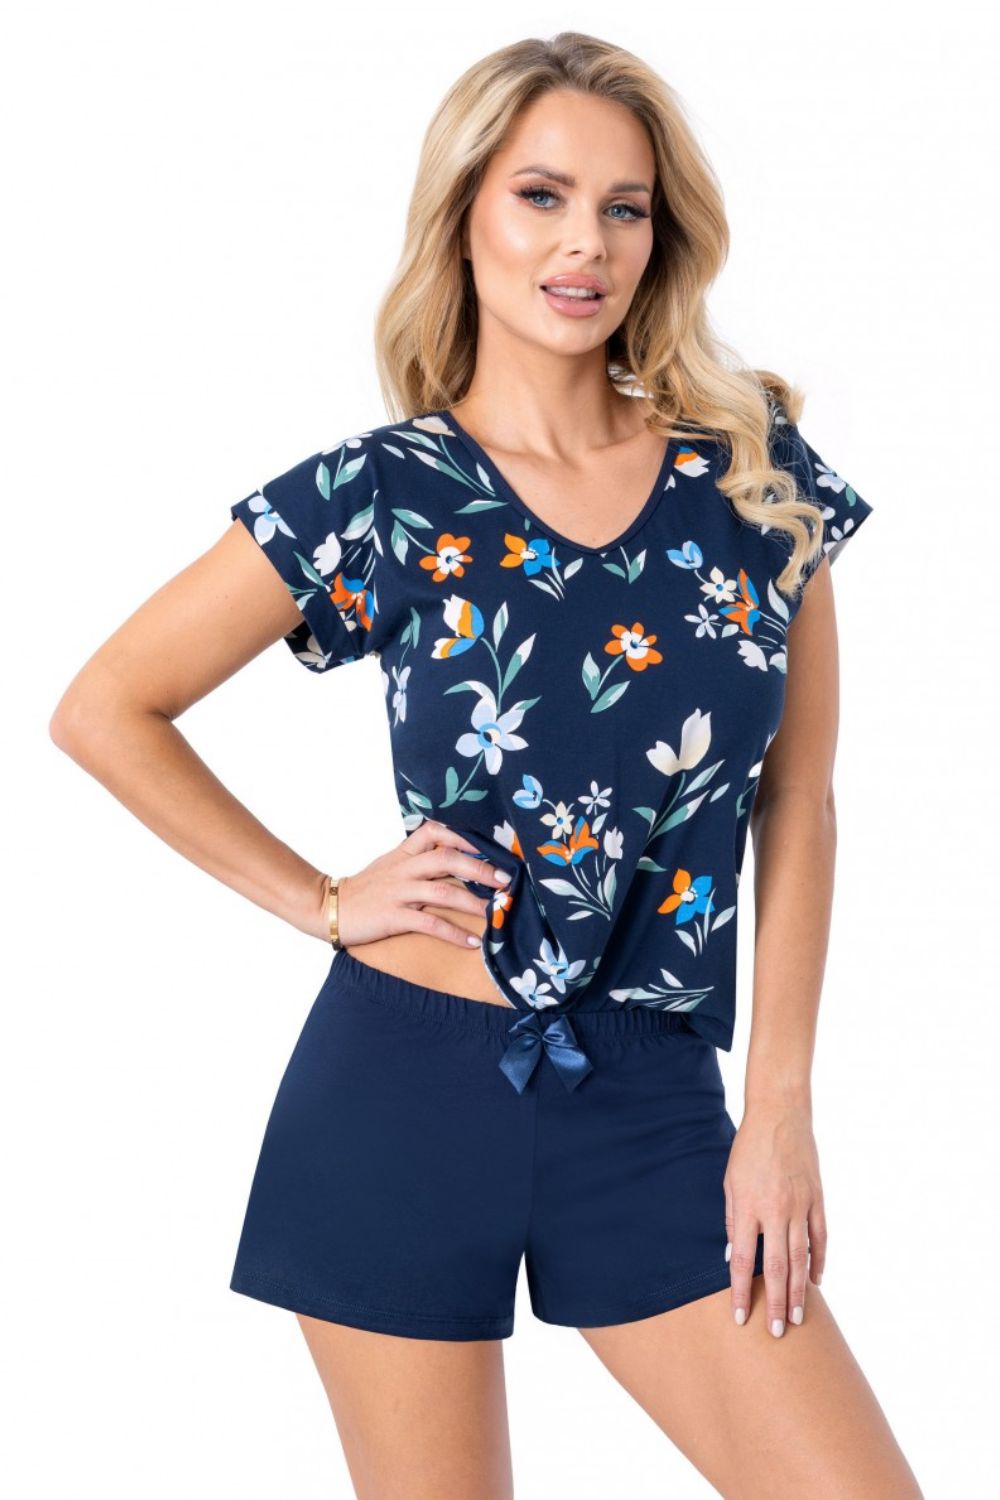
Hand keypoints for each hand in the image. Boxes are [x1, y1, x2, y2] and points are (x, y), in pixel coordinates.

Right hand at [334, 820, 512, 948]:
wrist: (328, 908)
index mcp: (403, 854)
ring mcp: (399, 892)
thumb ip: (416, 859)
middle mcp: (404, 869)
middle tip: (506, 880)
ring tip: (496, 913)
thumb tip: (452, 856)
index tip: (488, 845)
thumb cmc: (364, 889)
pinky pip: (430, 923)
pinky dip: (454, 933)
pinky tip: (473, 941)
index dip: (462, 836)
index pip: (434, 831)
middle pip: (447, 859)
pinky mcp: (393, 917)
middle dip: (480, 868)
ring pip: (443, 891)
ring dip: (474, 902)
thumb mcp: (389, 865)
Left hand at [723, 1100, 826, 1335]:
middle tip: (778, 1332)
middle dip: (777, 1303)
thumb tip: (734, 1257)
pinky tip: (816, 1281)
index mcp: (749, 1206)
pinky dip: (819, 1261)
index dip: (742, 1291)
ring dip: (799, 1291)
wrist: (780, 1115)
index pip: (745, 1260)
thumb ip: (732, 1221)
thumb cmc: (748, 1149)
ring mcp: (801, 1206)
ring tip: (799, 1318)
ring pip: (801, 1258)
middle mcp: (777, 1210)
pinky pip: (820, 1238)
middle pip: (777, 1267)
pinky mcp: (818, 1199)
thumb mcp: (730, 1182)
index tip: (741, 1317)